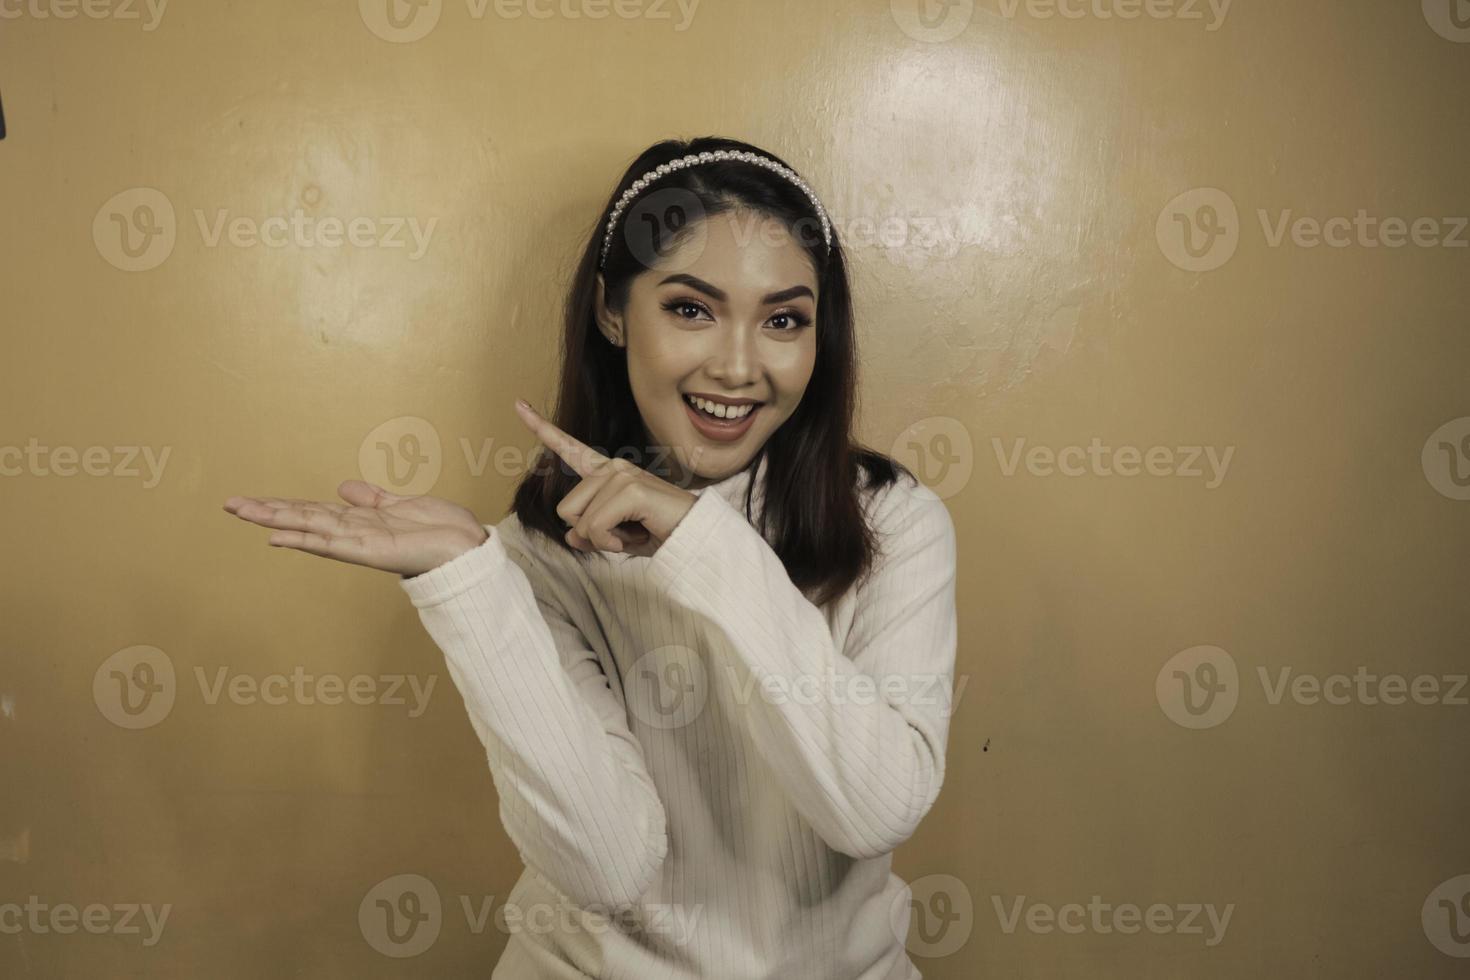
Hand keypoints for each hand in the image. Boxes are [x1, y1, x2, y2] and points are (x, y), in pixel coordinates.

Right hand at [222, 480, 488, 576]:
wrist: (466, 548)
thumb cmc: (441, 530)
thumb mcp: (403, 504)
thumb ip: (373, 498)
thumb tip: (345, 487)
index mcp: (360, 521)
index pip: (312, 510)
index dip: (283, 505)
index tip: (252, 501)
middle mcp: (354, 532)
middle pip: (302, 517)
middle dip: (266, 511)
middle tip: (229, 504)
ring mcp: (359, 543)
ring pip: (308, 527)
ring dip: (275, 520)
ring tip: (242, 512)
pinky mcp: (369, 552)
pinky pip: (331, 544)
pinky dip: (304, 540)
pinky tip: (279, 537)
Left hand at [515, 399, 695, 557]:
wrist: (695, 537)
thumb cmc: (661, 533)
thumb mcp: (617, 536)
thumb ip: (591, 534)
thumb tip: (572, 537)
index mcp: (608, 473)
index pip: (569, 448)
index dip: (541, 428)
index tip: (518, 404)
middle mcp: (612, 467)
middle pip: (566, 511)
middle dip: (590, 533)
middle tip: (626, 531)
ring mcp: (621, 475)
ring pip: (579, 523)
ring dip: (604, 540)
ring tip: (634, 531)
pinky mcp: (630, 490)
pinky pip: (595, 529)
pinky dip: (613, 543)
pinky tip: (637, 534)